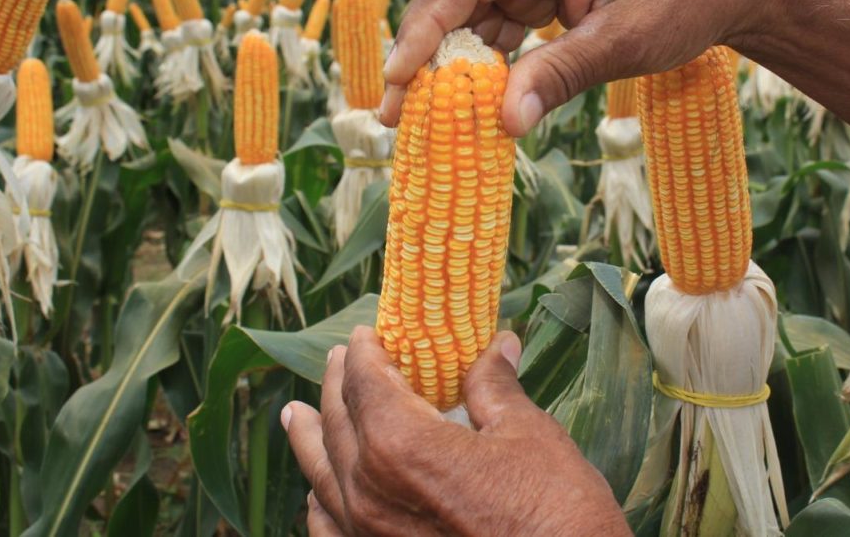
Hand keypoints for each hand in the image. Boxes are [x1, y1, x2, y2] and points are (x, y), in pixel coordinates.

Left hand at [283, 326, 631, 535]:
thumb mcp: (528, 434)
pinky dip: (319, 502)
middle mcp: (368, 491)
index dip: (366, 352)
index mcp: (401, 445)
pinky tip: (318, 493)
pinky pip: (329, 529)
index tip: (366, 333)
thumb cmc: (554, 512)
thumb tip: (497, 346)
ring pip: (321, 475)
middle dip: (339, 385)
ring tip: (294, 413)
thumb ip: (495, 387)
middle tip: (341, 359)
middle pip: (339, 423)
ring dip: (309, 437)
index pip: (368, 382)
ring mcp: (368, 535)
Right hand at [380, 0, 771, 136]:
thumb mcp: (626, 39)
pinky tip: (465, 108)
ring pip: (468, 19)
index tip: (398, 79)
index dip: (426, 29)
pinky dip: (481, 71)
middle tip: (394, 113)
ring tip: (419, 121)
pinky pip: (495, 34)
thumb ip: (563, 74)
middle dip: (423, 54)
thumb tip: (503, 122)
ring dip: (446, 69)